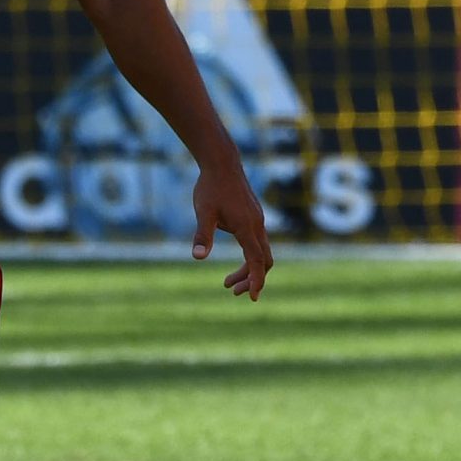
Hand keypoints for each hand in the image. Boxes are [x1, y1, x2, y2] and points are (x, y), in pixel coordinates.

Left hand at [191, 159, 273, 300]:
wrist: (222, 163)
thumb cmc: (211, 187)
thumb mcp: (203, 213)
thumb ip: (203, 235)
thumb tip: (198, 257)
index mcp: (247, 228)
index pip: (257, 261)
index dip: (256, 280)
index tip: (252, 297)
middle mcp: (257, 225)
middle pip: (262, 260)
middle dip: (250, 279)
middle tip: (231, 291)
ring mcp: (257, 220)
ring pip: (261, 251)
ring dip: (248, 269)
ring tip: (226, 282)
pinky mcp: (253, 216)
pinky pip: (257, 242)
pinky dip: (249, 256)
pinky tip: (234, 255)